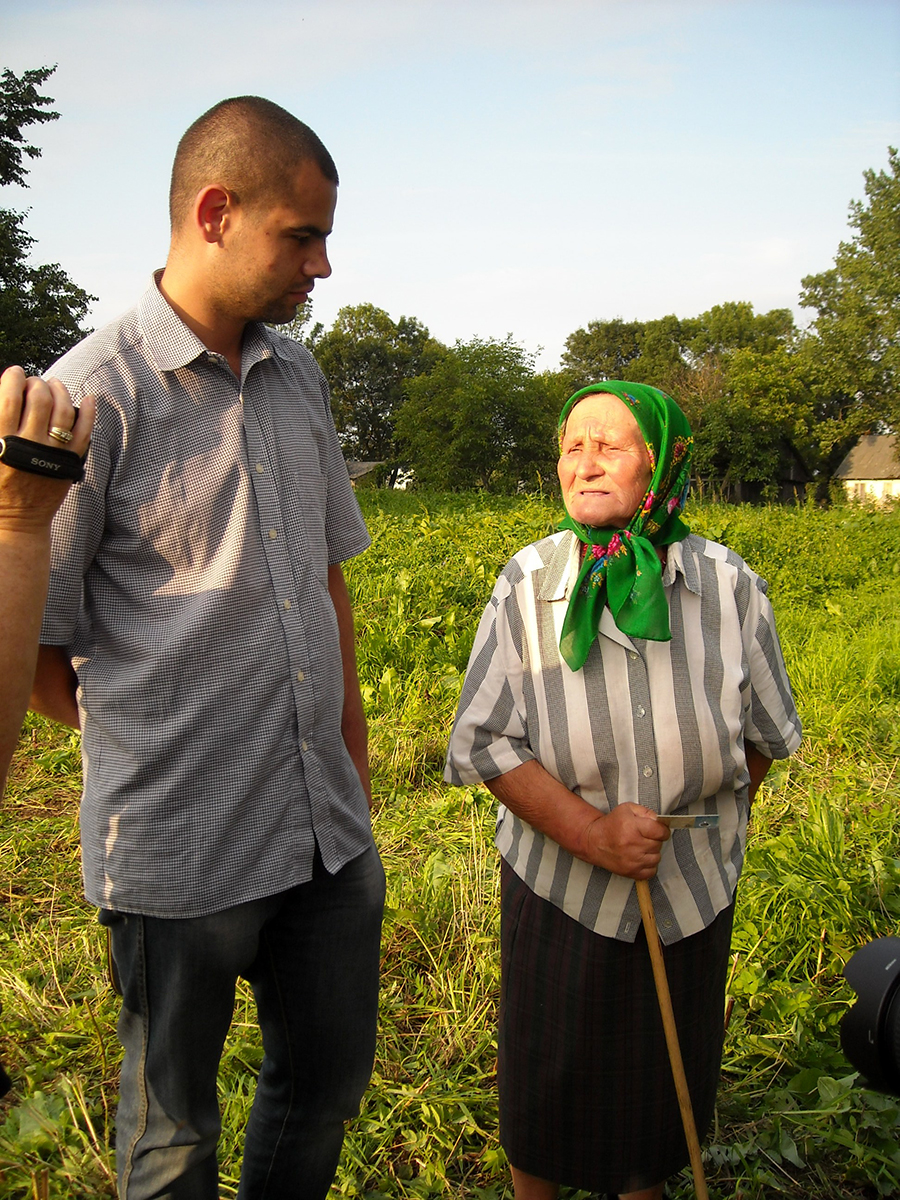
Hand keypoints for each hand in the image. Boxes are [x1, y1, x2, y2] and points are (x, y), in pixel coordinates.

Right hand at [0, 367, 95, 530]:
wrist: (17, 521)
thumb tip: (3, 397)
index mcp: (2, 441)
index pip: (8, 398)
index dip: (13, 378)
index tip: (14, 373)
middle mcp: (29, 445)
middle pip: (38, 399)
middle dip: (37, 383)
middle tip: (34, 382)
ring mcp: (54, 454)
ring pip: (63, 410)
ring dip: (60, 391)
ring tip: (54, 385)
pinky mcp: (71, 463)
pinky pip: (85, 433)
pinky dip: (88, 413)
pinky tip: (88, 399)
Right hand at [578, 802, 670, 879]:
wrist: (594, 841)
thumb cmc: (611, 825)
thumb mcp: (627, 809)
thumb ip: (645, 812)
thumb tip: (659, 821)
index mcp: (632, 827)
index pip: (660, 831)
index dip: (663, 830)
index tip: (659, 830)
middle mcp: (632, 845)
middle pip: (658, 844)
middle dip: (655, 840)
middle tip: (645, 837)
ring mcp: (632, 861)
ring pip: (657, 858)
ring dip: (652, 852)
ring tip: (641, 847)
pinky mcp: (631, 872)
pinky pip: (651, 871)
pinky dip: (649, 865)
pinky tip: (640, 857)